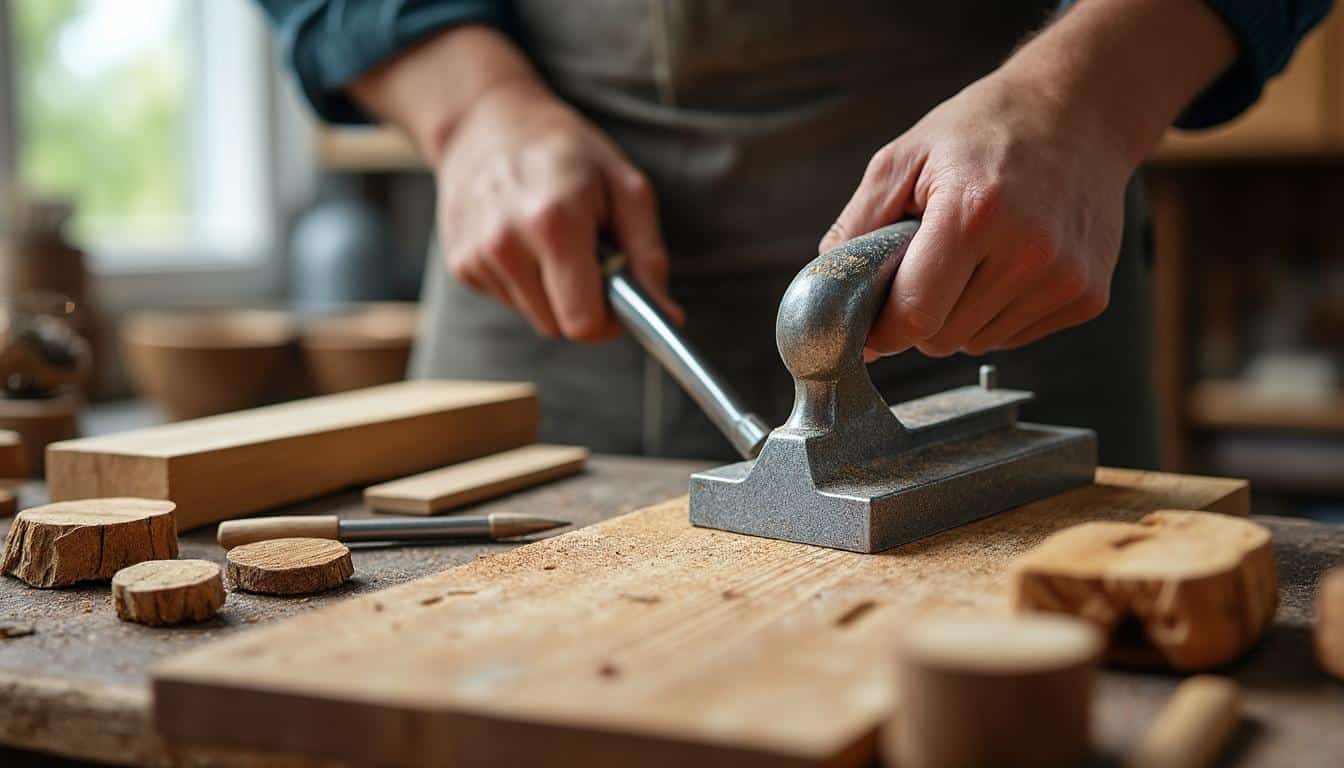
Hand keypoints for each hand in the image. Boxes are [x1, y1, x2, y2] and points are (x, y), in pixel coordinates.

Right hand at [437, 81, 680, 339]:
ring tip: (553, 242)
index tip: (618, 298)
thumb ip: (648, 254)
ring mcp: (476, 256)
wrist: (487, 122)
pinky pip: (508, 300)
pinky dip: (524, 282)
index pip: (583, 323)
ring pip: (533, 317)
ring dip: (552, 293)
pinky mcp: (459, 264)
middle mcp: (506, 244)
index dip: (609, 321)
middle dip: (582, 304)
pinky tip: (524, 241)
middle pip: (558, 327)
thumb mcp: (624, 186)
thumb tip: (667, 315)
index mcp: (554, 223)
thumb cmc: (567, 151)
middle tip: (589, 259)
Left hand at [821, 72, 1131, 359]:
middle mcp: (1028, 252)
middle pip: (941, 338)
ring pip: (975, 343)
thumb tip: (827, 290)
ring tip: (972, 256)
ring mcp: (1065, 279)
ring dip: (958, 315)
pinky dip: (997, 314)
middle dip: (919, 313)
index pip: (913, 316)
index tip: (869, 322)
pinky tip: (1006, 264)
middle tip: (925, 264)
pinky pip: (1013, 337)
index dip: (880, 330)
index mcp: (974, 213)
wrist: (1079, 114)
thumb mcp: (904, 158)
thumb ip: (857, 226)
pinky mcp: (1089, 297)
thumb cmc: (984, 131)